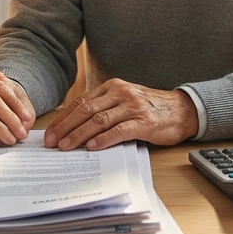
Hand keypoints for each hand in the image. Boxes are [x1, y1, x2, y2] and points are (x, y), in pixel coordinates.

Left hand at [43, 79, 197, 150]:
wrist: (182, 110)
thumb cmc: (150, 109)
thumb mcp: (124, 101)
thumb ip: (103, 108)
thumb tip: (74, 127)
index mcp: (112, 87)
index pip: (81, 102)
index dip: (63, 118)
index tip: (50, 133)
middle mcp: (120, 93)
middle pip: (86, 110)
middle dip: (65, 127)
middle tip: (52, 142)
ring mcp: (132, 106)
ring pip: (99, 120)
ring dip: (80, 134)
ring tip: (66, 147)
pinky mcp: (144, 121)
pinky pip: (119, 130)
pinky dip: (104, 138)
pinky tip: (93, 147)